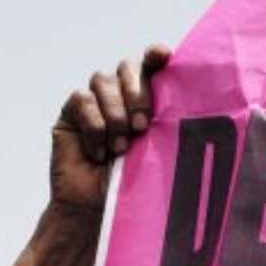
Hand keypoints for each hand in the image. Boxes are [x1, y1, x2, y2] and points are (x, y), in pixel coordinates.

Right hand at [49, 46, 169, 220]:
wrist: (99, 210)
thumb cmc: (136, 184)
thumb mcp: (159, 152)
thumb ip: (169, 125)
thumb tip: (193, 106)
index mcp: (148, 98)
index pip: (152, 65)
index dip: (155, 55)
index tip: (164, 55)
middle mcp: (121, 93)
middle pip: (128, 67)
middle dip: (137, 93)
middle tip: (142, 126)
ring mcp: (95, 100)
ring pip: (103, 80)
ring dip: (115, 114)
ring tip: (120, 148)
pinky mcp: (72, 112)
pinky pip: (82, 100)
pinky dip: (93, 125)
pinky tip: (98, 152)